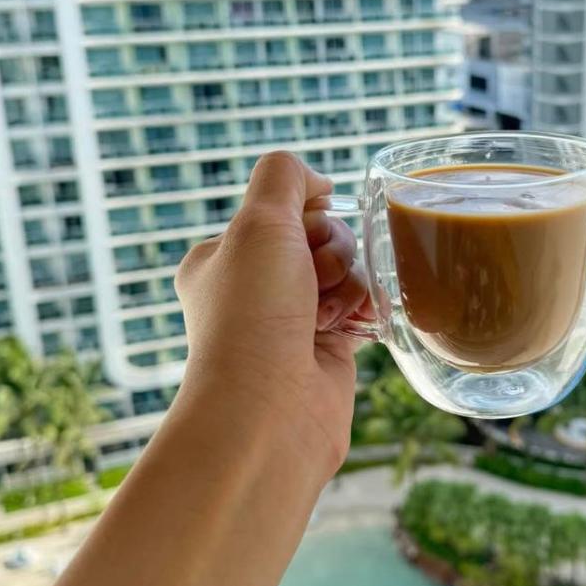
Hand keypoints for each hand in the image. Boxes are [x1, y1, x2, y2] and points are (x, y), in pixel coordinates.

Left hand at [174, 153, 370, 480]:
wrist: (271, 410)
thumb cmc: (253, 317)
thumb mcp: (258, 221)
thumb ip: (284, 176)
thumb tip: (317, 183)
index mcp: (222, 259)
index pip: (280, 209)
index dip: (303, 216)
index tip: (298, 236)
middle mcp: (254, 289)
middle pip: (319, 236)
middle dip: (331, 251)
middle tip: (315, 279)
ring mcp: (291, 321)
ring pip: (346, 270)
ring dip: (348, 282)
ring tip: (327, 314)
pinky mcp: (327, 349)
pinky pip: (362, 307)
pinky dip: (364, 310)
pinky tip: (355, 325)